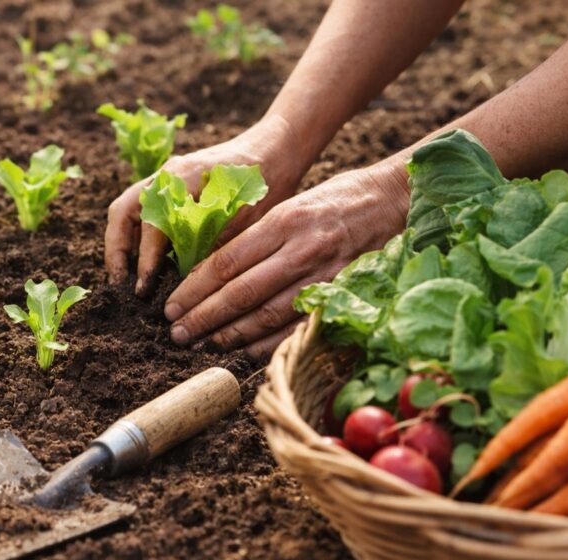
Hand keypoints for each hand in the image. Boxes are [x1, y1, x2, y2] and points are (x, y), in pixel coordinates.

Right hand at [104, 115, 307, 294]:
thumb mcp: (245, 215)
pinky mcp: (171, 187)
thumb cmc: (265, 179)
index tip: (145, 287)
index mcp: (183, 177)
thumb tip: (188, 281)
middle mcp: (166, 175)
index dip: (146, 259)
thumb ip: (214, 243)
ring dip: (122, 244)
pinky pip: (141, 211)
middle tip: (120, 286)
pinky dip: (135, 236)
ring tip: (125, 278)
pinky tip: (146, 262)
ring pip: (127, 211)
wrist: (275, 149)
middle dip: (117, 251)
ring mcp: (165, 179)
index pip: (151, 223)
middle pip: (122, 212)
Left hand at [164, 161, 410, 359]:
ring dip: (230, 335)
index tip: (172, 305)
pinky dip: (268, 344)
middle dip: (204, 317)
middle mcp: (302, 249)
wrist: (395, 200)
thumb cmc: (335, 200)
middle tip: (177, 333)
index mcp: (283, 221)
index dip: (195, 288)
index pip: (226, 261)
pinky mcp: (342, 295)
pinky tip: (243, 352)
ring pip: (267, 315)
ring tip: (203, 344)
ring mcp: (324, 275)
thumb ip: (255, 236)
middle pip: (241, 292)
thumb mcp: (290, 205)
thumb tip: (210, 268)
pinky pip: (298, 327)